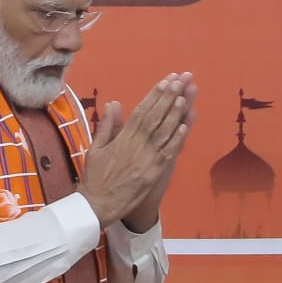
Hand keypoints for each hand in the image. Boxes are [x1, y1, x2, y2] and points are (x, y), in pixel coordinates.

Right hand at [79, 72, 196, 228]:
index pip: (142, 110)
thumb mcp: (95, 148)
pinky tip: (187, 124)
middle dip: (169, 95)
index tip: (166, 80)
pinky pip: (169, 151)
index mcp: (123, 137)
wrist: (98, 204)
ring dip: (176, 111)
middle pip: (156, 115)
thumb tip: (114, 103)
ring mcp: (147, 157)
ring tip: (185, 94)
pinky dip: (178, 137)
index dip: (155, 94)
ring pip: (164, 130)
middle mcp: (137, 144)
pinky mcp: (155, 171)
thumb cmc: (96, 177)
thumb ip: (107, 126)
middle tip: (181, 78)